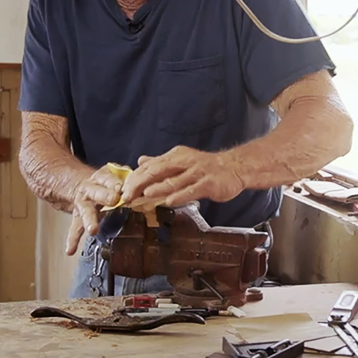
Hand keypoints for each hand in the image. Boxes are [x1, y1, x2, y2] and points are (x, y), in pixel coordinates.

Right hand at [65, 166, 124, 255]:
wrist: (84, 186)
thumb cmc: (106, 183)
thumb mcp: (115, 175)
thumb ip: (127, 178)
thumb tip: (143, 186)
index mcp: (101, 177)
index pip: (108, 178)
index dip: (114, 182)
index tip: (121, 187)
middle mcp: (89, 189)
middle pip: (96, 192)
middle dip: (104, 196)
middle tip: (113, 200)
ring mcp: (82, 204)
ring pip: (85, 211)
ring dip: (89, 220)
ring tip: (93, 230)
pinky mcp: (77, 216)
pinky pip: (75, 228)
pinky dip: (73, 239)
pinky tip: (71, 250)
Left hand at [120, 146, 244, 206]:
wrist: (234, 167)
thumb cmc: (205, 168)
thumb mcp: (181, 161)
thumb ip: (160, 163)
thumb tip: (140, 161)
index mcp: (176, 156)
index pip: (150, 166)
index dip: (135, 178)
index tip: (123, 190)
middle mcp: (184, 162)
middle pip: (158, 171)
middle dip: (140, 183)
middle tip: (127, 196)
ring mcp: (197, 172)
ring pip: (174, 180)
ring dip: (157, 188)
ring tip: (143, 195)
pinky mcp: (209, 183)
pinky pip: (192, 189)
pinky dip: (180, 195)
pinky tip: (170, 201)